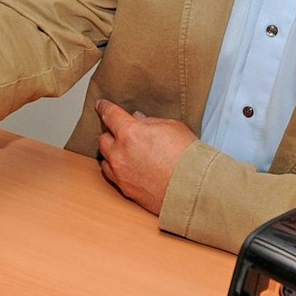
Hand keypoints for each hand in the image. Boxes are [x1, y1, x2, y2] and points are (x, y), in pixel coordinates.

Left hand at [95, 99, 196, 213]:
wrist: (194, 188)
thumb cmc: (188, 157)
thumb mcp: (172, 127)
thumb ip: (150, 122)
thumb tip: (138, 119)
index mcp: (130, 133)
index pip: (110, 114)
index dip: (104, 108)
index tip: (101, 106)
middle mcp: (119, 153)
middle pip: (103, 138)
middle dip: (111, 134)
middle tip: (122, 133)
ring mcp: (120, 173)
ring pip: (105, 158)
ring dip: (112, 153)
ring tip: (126, 152)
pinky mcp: (125, 189)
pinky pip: (112, 175)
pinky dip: (116, 169)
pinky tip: (128, 167)